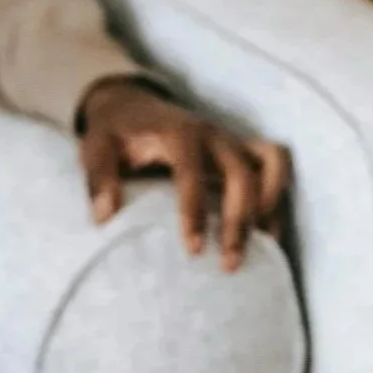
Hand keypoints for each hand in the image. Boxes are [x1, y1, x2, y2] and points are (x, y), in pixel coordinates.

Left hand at [77, 77, 290, 271]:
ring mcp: (234, 141)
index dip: (195, 210)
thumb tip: (104, 216)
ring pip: (271, 165)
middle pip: (242, 173)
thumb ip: (98, 178)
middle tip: (230, 264)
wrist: (134, 107)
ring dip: (270, 208)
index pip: (192, 169)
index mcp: (178, 132)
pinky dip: (277, 199)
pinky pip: (276, 167)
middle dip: (240, 221)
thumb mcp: (96, 147)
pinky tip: (266, 236)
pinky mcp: (245, 151)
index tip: (194, 250)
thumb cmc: (116, 135)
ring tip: (262, 249)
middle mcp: (213, 134)